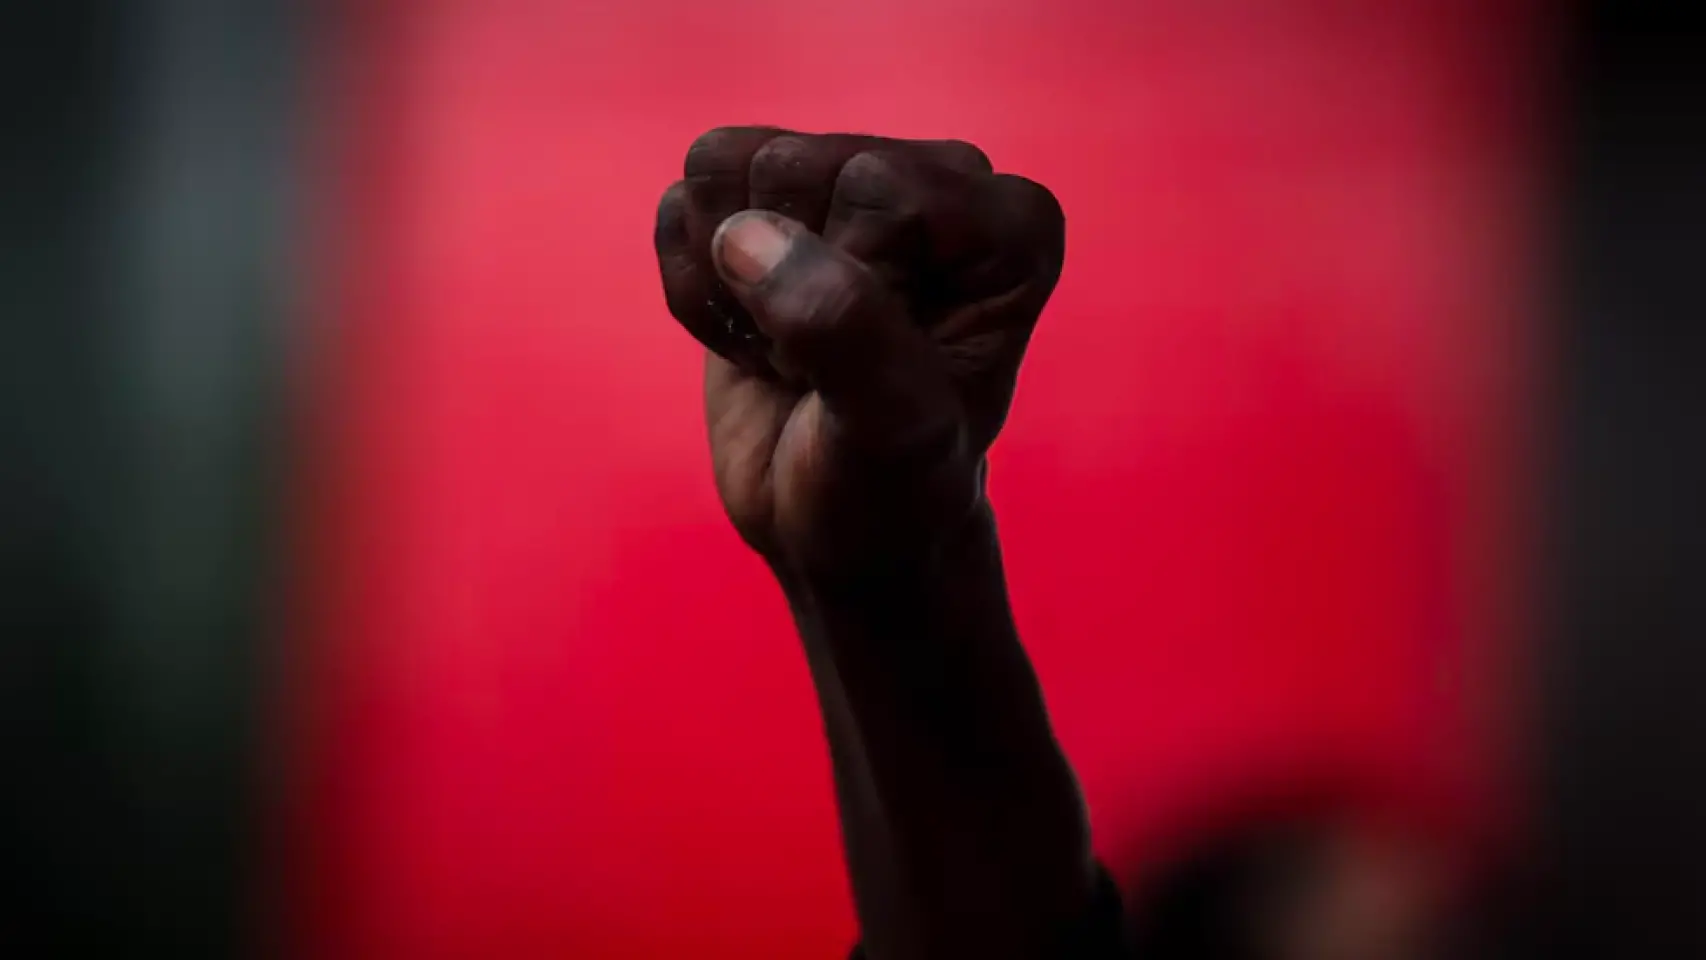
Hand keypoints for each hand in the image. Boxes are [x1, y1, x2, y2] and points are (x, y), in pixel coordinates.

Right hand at [654, 128, 1064, 577]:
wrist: (837, 529)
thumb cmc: (892, 488)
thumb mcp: (892, 426)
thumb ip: (843, 330)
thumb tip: (748, 235)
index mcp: (1006, 221)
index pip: (874, 184)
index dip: (845, 286)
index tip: (872, 367)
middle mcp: (934, 182)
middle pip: (789, 164)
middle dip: (779, 285)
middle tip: (822, 368)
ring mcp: (847, 188)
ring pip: (721, 170)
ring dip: (729, 286)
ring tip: (789, 354)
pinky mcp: (769, 207)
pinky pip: (683, 204)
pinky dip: (695, 287)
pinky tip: (752, 340)